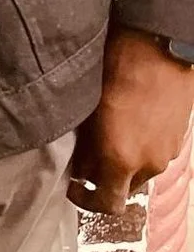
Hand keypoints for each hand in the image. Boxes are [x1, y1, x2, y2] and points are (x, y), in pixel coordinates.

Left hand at [69, 26, 193, 212]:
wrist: (160, 47)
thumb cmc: (116, 70)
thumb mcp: (89, 109)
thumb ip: (86, 145)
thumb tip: (81, 166)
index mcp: (122, 159)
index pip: (107, 204)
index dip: (86, 201)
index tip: (73, 188)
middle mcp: (149, 163)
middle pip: (124, 189)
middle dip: (105, 180)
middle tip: (86, 159)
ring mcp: (168, 151)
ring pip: (141, 171)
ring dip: (124, 162)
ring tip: (105, 136)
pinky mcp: (179, 138)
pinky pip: (156, 153)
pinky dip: (140, 148)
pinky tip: (128, 124)